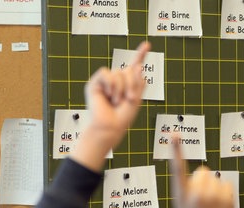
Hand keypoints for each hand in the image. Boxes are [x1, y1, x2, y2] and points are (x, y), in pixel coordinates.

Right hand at [71, 41, 150, 171]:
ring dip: (121, 88)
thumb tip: (137, 65)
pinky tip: (108, 96)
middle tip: (129, 100)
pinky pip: (105, 74)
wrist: (111, 127)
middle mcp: (117, 80)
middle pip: (127, 70)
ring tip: (117, 101)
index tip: (147, 44)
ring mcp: (106, 81)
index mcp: (128, 83)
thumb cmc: (123, 116)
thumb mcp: (136, 98)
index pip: (134, 66)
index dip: (140, 54)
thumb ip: (137, 81)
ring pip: (118, 72)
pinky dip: (111, 85)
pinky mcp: (95, 83)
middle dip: (132, 85)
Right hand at [169, 135, 239, 207]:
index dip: (176, 151)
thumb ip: (188, 191)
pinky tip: (221, 207)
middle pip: (202, 171)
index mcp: (181, 197)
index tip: (175, 134)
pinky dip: (225, 192)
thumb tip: (203, 173)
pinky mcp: (227, 199)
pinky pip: (226, 184)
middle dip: (203, 180)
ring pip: (215, 179)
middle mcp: (195, 195)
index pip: (177, 170)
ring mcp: (212, 197)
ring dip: (215, 188)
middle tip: (203, 201)